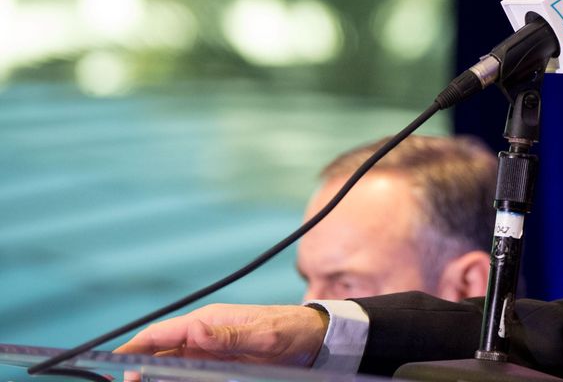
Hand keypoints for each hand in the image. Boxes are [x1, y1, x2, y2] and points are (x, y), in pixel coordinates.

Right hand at [114, 304, 328, 366]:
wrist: (316, 340)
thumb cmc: (292, 331)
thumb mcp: (264, 335)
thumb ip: (229, 335)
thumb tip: (193, 328)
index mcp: (209, 320)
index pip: (161, 333)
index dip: (134, 348)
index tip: (112, 364)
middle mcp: (204, 334)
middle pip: (160, 352)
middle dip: (139, 367)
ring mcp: (211, 350)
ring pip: (171, 366)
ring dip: (154, 377)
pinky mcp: (220, 365)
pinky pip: (189, 375)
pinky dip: (175, 381)